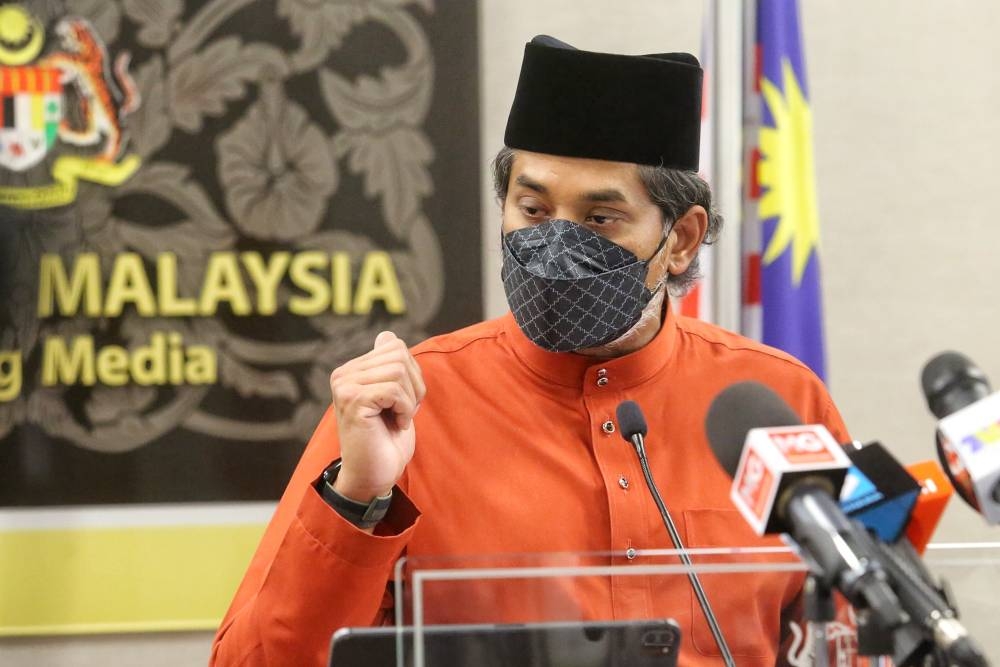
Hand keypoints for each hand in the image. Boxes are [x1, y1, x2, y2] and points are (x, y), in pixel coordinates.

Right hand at [329, 331, 424, 501]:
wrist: (374, 475)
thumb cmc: (387, 439)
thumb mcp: (394, 397)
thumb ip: (389, 368)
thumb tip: (386, 335)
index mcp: (352, 370)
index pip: (394, 346)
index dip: (411, 373)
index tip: (403, 401)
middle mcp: (343, 374)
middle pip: (398, 354)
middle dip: (413, 385)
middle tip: (404, 412)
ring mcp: (345, 386)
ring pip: (398, 371)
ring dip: (409, 399)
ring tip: (398, 419)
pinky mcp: (352, 401)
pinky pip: (394, 390)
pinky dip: (404, 409)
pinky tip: (396, 425)